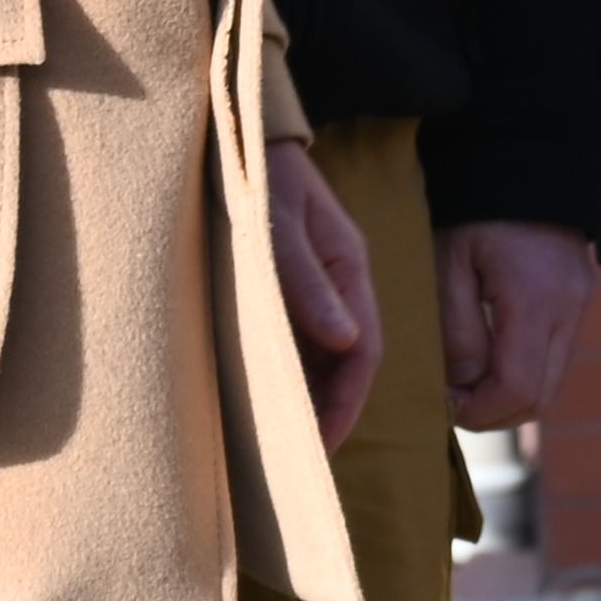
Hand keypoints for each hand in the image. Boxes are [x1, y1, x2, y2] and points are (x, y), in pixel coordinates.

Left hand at [268, 136, 380, 447]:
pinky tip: (258, 400)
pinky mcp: (285, 291)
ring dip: (305, 399)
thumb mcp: (280, 221)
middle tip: (301, 465)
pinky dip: (282, 376)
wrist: (236, 135)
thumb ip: (306, 280)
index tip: (322, 446)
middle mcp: (338, 286)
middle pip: (345, 363)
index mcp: (351, 269)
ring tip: (279, 446)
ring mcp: (312, 289)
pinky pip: (292, 343)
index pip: (364, 351)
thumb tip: (344, 342)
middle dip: (329, 413)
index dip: (347, 402)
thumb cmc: (259, 172)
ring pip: (318, 357)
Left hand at [440, 218, 598, 430]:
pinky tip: (488, 360)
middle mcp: (569, 310)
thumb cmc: (472, 209)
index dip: (478, 412)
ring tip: (465, 383)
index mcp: (535, 300)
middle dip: (493, 414)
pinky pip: (554, 360)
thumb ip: (456, 334)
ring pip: (550, 386)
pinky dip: (522, 375)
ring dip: (508, 397)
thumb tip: (462, 392)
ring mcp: (579, 307)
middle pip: (540, 399)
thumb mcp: (448, 267)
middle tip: (451, 401)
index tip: (442, 404)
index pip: (517, 389)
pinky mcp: (578, 302)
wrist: (520, 159)